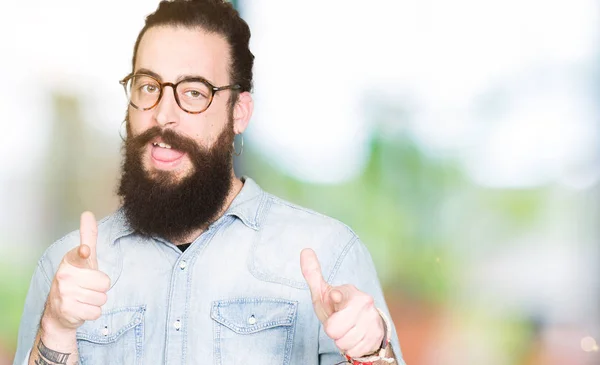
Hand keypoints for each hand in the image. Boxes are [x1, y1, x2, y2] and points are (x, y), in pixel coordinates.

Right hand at [42, 212, 110, 332]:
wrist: (59, 312)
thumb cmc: (76, 280)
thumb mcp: (83, 258)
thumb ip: (88, 237)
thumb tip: (87, 213)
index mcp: (70, 261)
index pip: (79, 255)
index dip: (83, 253)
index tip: (85, 251)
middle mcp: (64, 276)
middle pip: (105, 283)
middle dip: (101, 288)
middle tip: (87, 288)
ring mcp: (65, 294)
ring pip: (102, 298)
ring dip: (97, 301)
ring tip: (84, 298)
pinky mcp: (68, 311)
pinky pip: (97, 312)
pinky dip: (92, 313)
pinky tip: (81, 309)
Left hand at [300, 248, 384, 357]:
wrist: (364, 323)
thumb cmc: (338, 307)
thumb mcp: (323, 292)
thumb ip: (313, 274)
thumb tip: (305, 250)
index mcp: (351, 292)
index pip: (337, 297)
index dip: (334, 300)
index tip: (335, 296)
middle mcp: (365, 304)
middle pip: (333, 330)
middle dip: (332, 330)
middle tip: (338, 322)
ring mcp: (372, 320)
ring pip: (343, 343)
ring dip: (342, 340)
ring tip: (346, 330)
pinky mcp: (376, 336)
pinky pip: (353, 351)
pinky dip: (351, 348)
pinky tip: (355, 338)